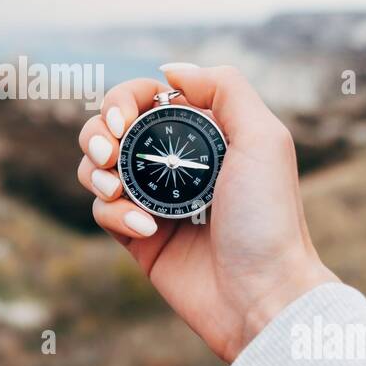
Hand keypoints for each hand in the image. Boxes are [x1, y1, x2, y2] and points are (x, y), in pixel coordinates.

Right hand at [76, 63, 336, 362]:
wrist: (263, 296)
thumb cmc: (268, 219)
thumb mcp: (264, 138)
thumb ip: (224, 88)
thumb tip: (169, 69)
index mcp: (203, 134)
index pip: (146, 99)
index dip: (123, 100)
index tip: (122, 121)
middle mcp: (175, 163)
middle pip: (110, 128)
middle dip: (97, 133)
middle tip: (109, 153)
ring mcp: (153, 201)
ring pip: (96, 168)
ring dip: (96, 173)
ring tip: (116, 192)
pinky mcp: (137, 239)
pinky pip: (102, 213)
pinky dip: (113, 215)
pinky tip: (144, 229)